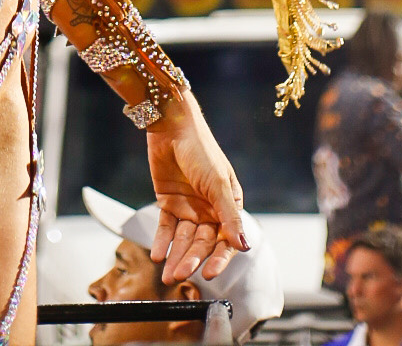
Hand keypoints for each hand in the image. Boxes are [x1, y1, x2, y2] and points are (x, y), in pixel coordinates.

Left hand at [146, 90, 246, 282]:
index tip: (208, 275)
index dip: (218, 259)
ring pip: (183, 239)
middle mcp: (210, 211)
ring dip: (176, 256)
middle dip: (191, 260)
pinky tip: (157, 256)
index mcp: (228, 206)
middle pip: (201, 243)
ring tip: (167, 274)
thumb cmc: (202, 151)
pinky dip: (162, 242)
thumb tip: (244, 246)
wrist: (171, 126)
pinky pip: (166, 228)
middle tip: (179, 276)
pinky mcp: (168, 203)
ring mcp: (189, 208)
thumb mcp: (218, 184)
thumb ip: (229, 216)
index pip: (226, 240)